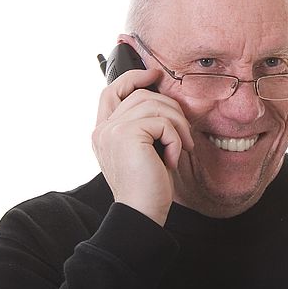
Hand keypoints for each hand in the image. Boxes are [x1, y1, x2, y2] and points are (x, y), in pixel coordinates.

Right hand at [92, 68, 194, 225]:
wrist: (142, 213)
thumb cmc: (148, 187)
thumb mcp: (145, 151)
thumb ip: (144, 125)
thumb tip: (164, 98)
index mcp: (103, 132)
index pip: (112, 91)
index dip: (134, 77)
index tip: (155, 75)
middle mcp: (102, 129)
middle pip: (142, 95)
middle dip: (171, 110)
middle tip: (185, 135)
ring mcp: (112, 131)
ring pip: (155, 105)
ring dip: (178, 126)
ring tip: (182, 148)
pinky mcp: (127, 135)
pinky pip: (162, 122)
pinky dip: (175, 140)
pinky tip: (172, 160)